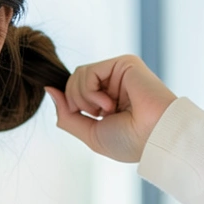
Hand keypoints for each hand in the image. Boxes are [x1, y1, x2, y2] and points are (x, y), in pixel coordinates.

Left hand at [44, 54, 176, 163]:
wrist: (154, 138)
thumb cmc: (128, 141)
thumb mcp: (89, 134)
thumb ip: (66, 114)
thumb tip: (49, 89)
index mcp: (107, 101)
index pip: (74, 92)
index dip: (70, 104)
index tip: (84, 117)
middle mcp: (113, 84)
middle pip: (72, 82)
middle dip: (76, 103)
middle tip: (98, 116)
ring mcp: (118, 72)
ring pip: (77, 75)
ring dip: (84, 98)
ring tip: (106, 111)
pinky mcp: (124, 63)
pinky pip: (87, 71)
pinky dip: (90, 92)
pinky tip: (108, 104)